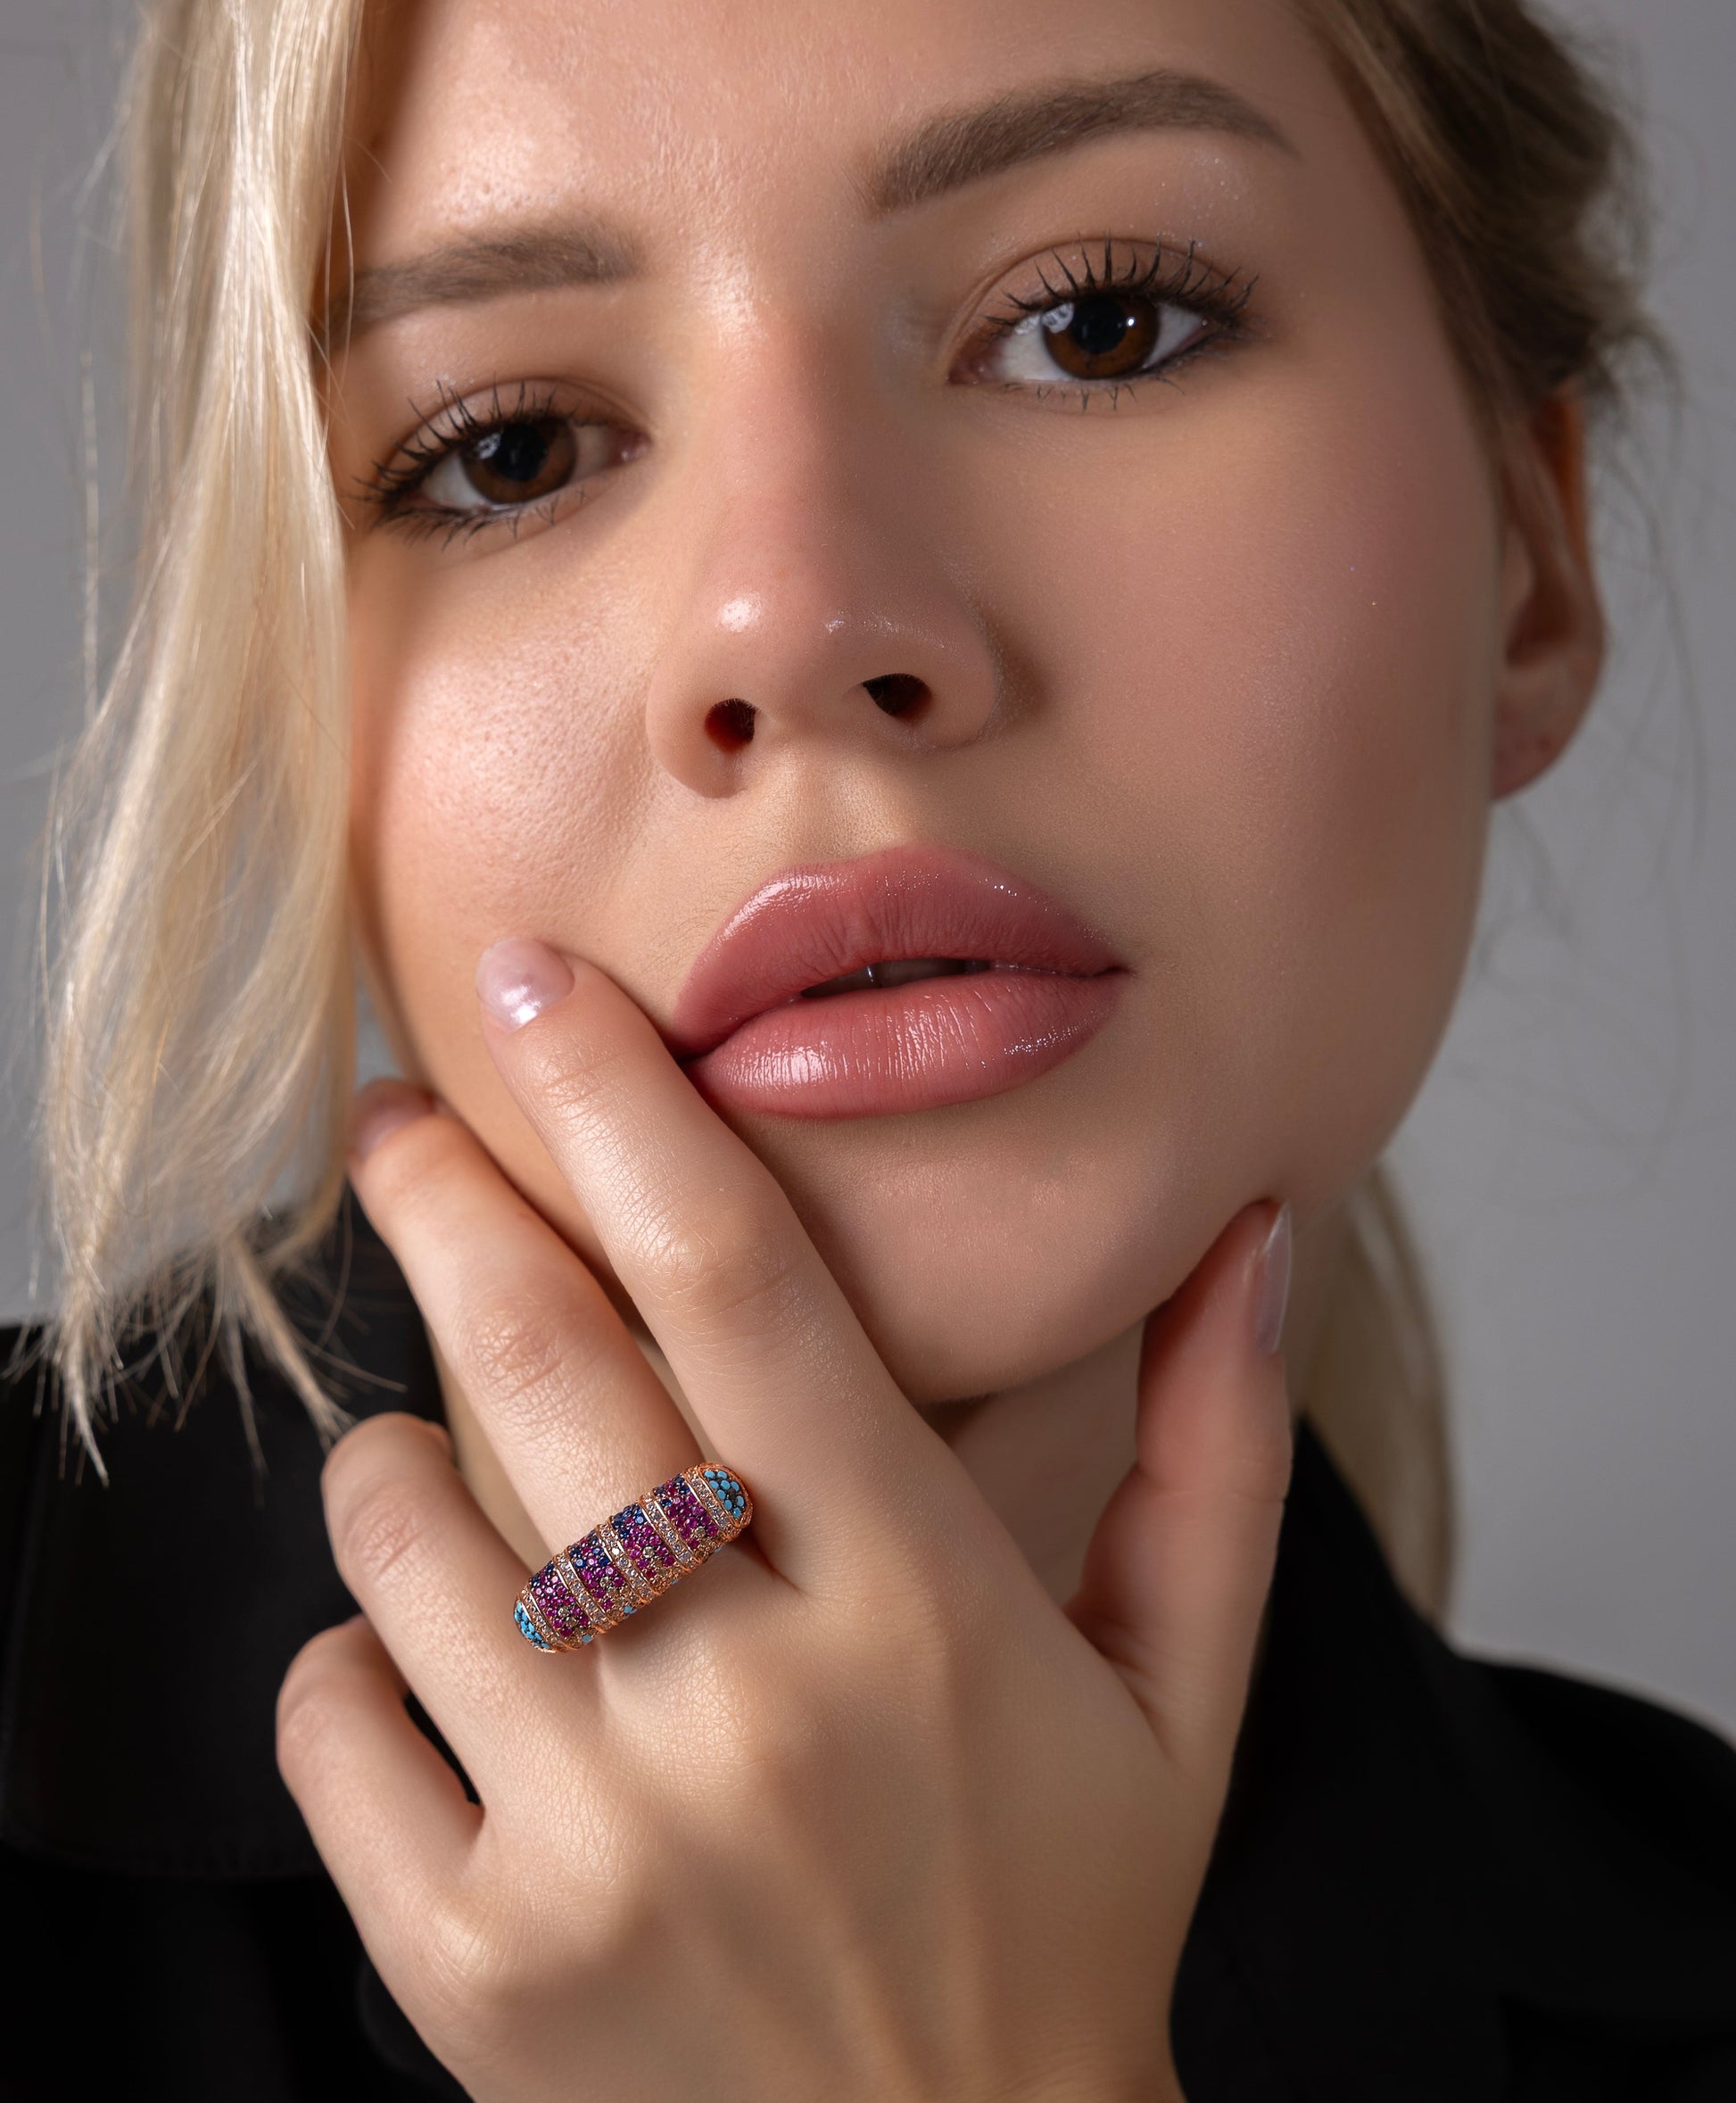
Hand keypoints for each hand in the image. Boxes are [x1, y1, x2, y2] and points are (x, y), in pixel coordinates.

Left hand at [277, 944, 1293, 2101]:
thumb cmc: (1066, 1921)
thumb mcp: (1180, 1691)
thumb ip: (1219, 1448)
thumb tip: (1252, 1228)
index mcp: (919, 1609)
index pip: (736, 1284)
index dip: (623, 1106)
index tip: (533, 987)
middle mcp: (750, 1708)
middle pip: (541, 1365)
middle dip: (440, 1198)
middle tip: (391, 1114)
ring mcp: (598, 1844)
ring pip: (403, 1534)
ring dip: (390, 1448)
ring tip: (433, 1439)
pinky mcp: (474, 1969)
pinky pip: (332, 1720)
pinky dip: (348, 1650)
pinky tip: (425, 1652)